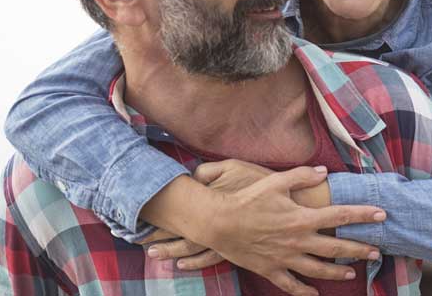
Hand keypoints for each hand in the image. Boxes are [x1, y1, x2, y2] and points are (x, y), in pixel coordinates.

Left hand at [142, 160, 276, 270]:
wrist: (292, 207)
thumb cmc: (264, 184)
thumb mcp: (235, 167)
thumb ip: (210, 170)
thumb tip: (191, 175)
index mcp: (210, 201)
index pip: (178, 209)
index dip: (159, 214)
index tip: (139, 217)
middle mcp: (214, 223)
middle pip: (180, 231)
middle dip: (159, 236)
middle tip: (139, 240)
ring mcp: (225, 239)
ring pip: (192, 248)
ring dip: (172, 251)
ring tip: (155, 254)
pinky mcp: (236, 249)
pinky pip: (210, 258)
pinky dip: (195, 262)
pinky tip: (184, 264)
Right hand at [143, 161, 385, 295]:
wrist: (218, 223)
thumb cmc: (247, 200)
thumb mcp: (275, 182)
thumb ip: (302, 175)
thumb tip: (323, 171)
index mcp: (302, 218)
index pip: (340, 215)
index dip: (363, 214)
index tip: (381, 214)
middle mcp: (298, 240)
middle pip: (336, 247)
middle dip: (359, 249)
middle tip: (376, 251)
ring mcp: (285, 258)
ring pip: (318, 269)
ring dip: (338, 272)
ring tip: (352, 273)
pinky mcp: (271, 269)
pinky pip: (292, 285)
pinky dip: (305, 291)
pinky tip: (315, 294)